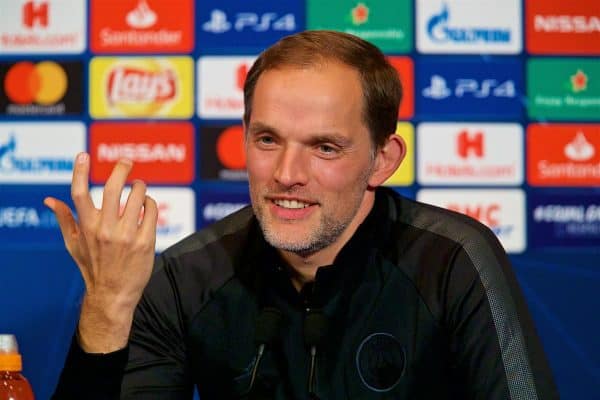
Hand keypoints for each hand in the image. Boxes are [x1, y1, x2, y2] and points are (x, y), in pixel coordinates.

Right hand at [44, 152, 157, 352]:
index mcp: (86, 227)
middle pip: (112, 188)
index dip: (80, 171)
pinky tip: (147, 204)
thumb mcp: (73, 245)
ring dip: (140, 186)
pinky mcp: (145, 241)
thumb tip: (49, 200)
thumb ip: (64, 219)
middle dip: (121, 169)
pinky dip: (150, 203)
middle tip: (126, 161)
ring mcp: (126, 236)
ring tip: (139, 187)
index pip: (78, 193)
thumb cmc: (92, 268)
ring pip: (137, 196)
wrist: (113, 295)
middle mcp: (105, 229)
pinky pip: (151, 211)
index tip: (83, 155)